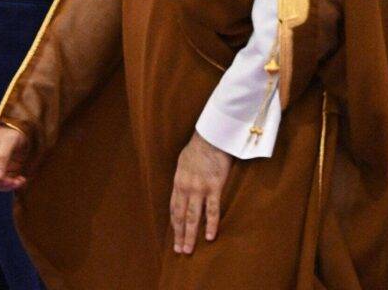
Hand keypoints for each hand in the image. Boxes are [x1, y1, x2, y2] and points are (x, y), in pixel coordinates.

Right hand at [0, 125, 27, 191]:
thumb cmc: (13, 129)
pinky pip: (5, 182)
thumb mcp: (8, 140)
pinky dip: (12, 184)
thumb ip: (1, 157)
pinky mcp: (5, 170)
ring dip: (5, 185)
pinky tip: (21, 180)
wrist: (25, 128)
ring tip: (18, 181)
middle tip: (10, 181)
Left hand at [170, 131, 231, 253]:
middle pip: (180, 216)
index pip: (173, 208)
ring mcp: (199, 188)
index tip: (175, 237)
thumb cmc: (199, 147)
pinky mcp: (214, 187)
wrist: (211, 136)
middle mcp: (186, 187)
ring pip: (193, 217)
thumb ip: (183, 178)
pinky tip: (209, 237)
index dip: (174, 224)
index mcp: (178, 182)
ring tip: (189, 250)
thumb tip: (183, 189)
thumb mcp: (184, 163)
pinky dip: (210, 224)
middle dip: (179, 235)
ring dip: (190, 235)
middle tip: (179, 251)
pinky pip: (212, 210)